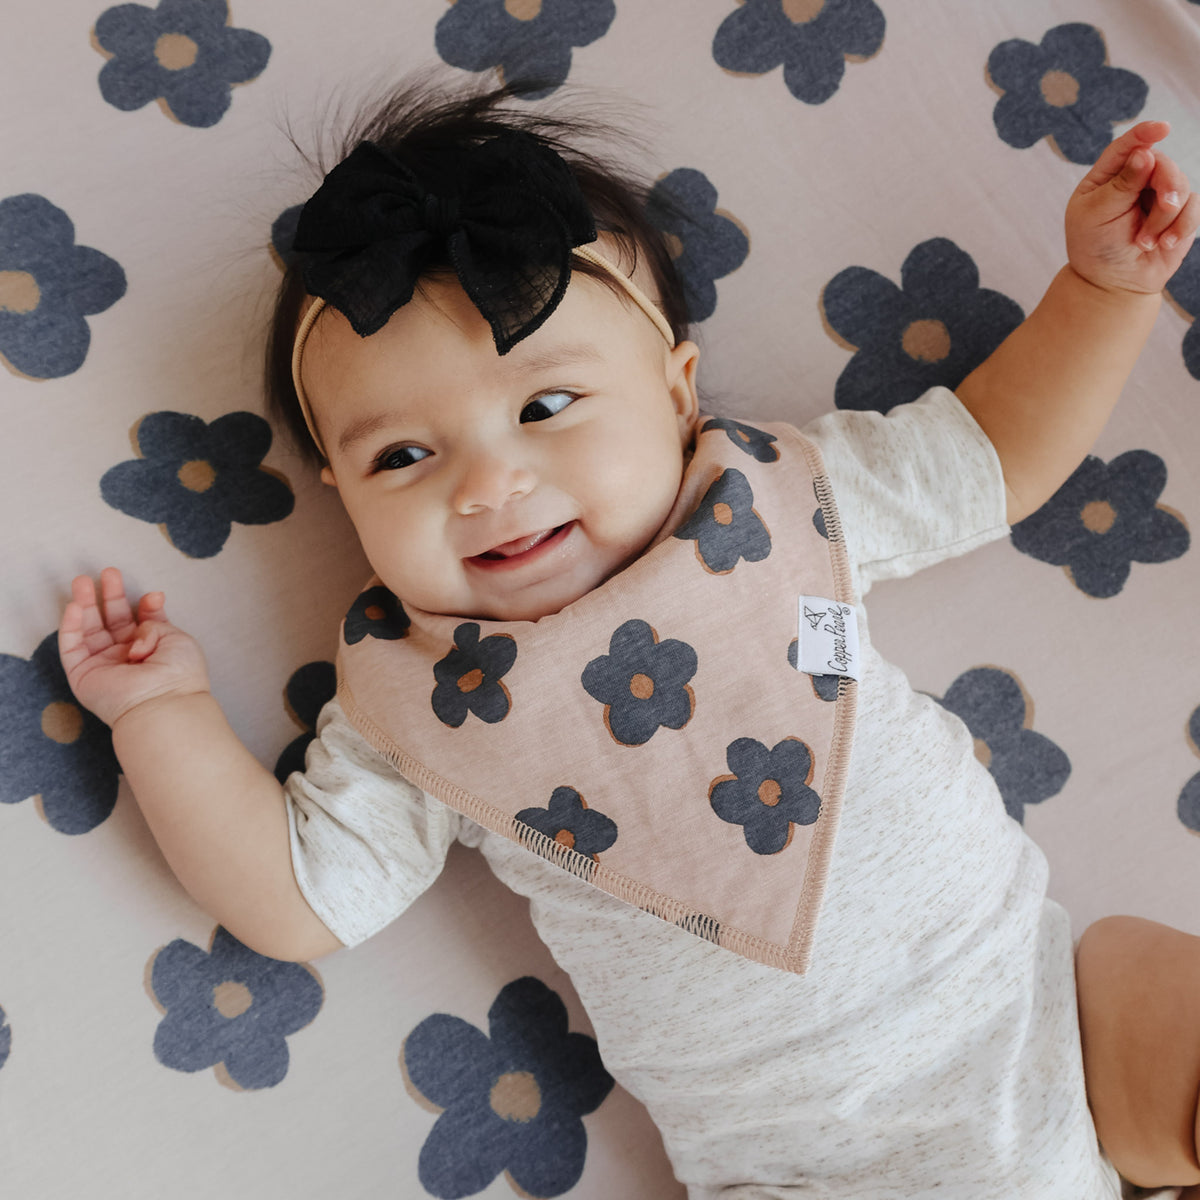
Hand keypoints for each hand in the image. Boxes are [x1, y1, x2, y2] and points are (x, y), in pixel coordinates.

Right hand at [58, 567, 209, 727]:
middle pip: (113, 621)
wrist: (163, 702)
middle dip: (110, 596)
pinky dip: (71, 625)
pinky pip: (72, 647)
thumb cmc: (178, 673)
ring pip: (89, 629)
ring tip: (82, 580)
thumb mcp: (176, 637)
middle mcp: (128, 657)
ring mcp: (104, 665)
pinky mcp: (83, 675)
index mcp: (154, 650)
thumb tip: (149, 602)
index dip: (145, 606)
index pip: (143, 622)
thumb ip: (156, 619)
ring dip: (85, 604)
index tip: (152, 597)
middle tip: (107, 572)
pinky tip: (75, 606)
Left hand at [1065, 120, 1199, 295]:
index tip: (1161, 129)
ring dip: (1165, 216)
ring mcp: (1160, 195)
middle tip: (1164, 204)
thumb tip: (1144, 153)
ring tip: (1144, 241)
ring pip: (1180, 185)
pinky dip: (1180, 226)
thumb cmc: (1095, 248)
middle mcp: (1136, 180)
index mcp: (1107, 177)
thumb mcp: (1097, 215)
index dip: (1145, 134)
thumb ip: (1120, 184)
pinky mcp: (1180, 214)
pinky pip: (1194, 207)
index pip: (1127, 147)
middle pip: (1162, 162)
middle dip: (1166, 182)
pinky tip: (1162, 244)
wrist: (1112, 284)